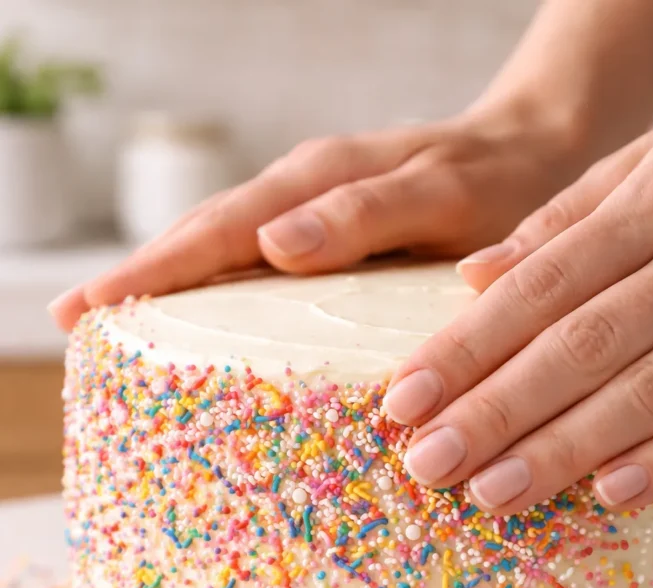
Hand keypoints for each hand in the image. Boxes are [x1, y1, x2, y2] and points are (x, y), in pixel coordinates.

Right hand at [49, 103, 585, 330]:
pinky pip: (252, 256)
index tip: (91, 308)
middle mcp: (301, 196)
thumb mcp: (440, 198)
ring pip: (219, 245)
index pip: (216, 231)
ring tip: (109, 321)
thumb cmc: (494, 184)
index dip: (153, 271)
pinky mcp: (322, 233)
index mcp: (318, 188)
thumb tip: (271, 244)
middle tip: (71, 319)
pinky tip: (192, 315)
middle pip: (201, 235)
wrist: (532, 153)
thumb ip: (365, 217)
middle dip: (136, 278)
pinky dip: (212, 282)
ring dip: (164, 282)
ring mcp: (308, 215)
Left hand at [383, 119, 652, 513]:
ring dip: (567, 447)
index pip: (539, 286)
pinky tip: (611, 493)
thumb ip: (563, 225)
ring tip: (493, 494)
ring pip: (647, 385)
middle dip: (500, 409)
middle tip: (431, 465)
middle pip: (582, 342)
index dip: (468, 347)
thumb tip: (472, 277)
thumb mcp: (644, 171)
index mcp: (650, 203)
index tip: (404, 401)